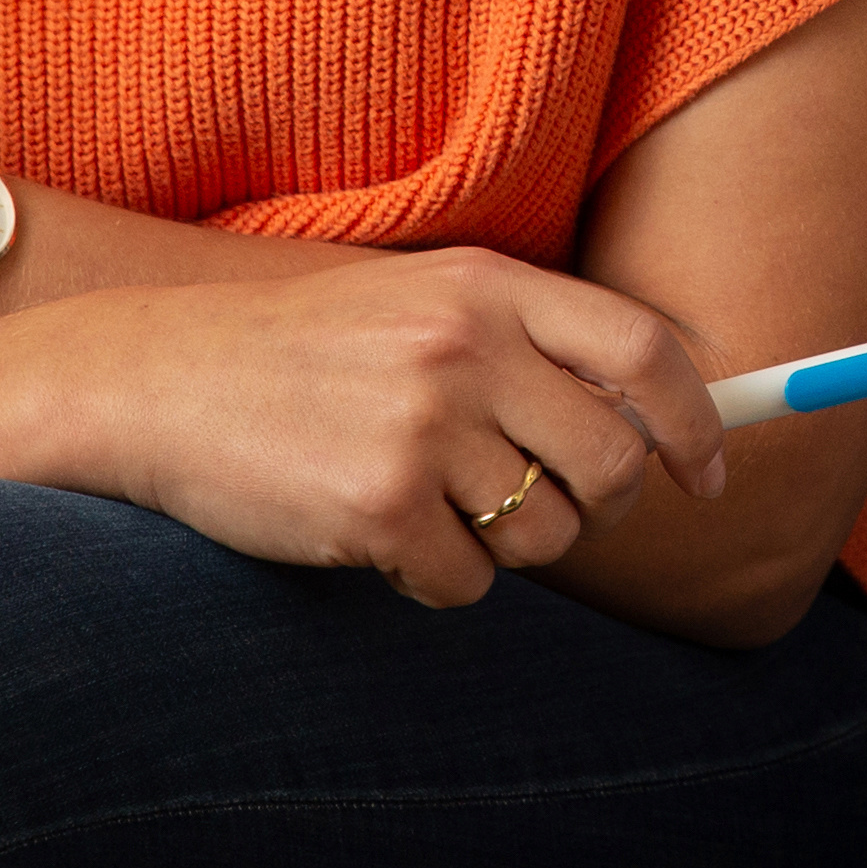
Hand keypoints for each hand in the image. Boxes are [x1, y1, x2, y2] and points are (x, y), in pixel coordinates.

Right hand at [54, 252, 729, 606]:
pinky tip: (381, 536)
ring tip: (432, 505)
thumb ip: (528, 341)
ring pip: (543, 535)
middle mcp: (465, 347)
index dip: (697, 421)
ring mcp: (421, 427)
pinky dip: (436, 577)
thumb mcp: (421, 302)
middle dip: (597, 506)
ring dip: (504, 545)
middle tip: (548, 510)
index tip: (711, 474)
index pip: (644, 350)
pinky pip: (466, 583)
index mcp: (487, 285)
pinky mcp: (376, 505)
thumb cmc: (304, 350)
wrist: (155, 380)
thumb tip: (654, 416)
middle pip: (610, 461)